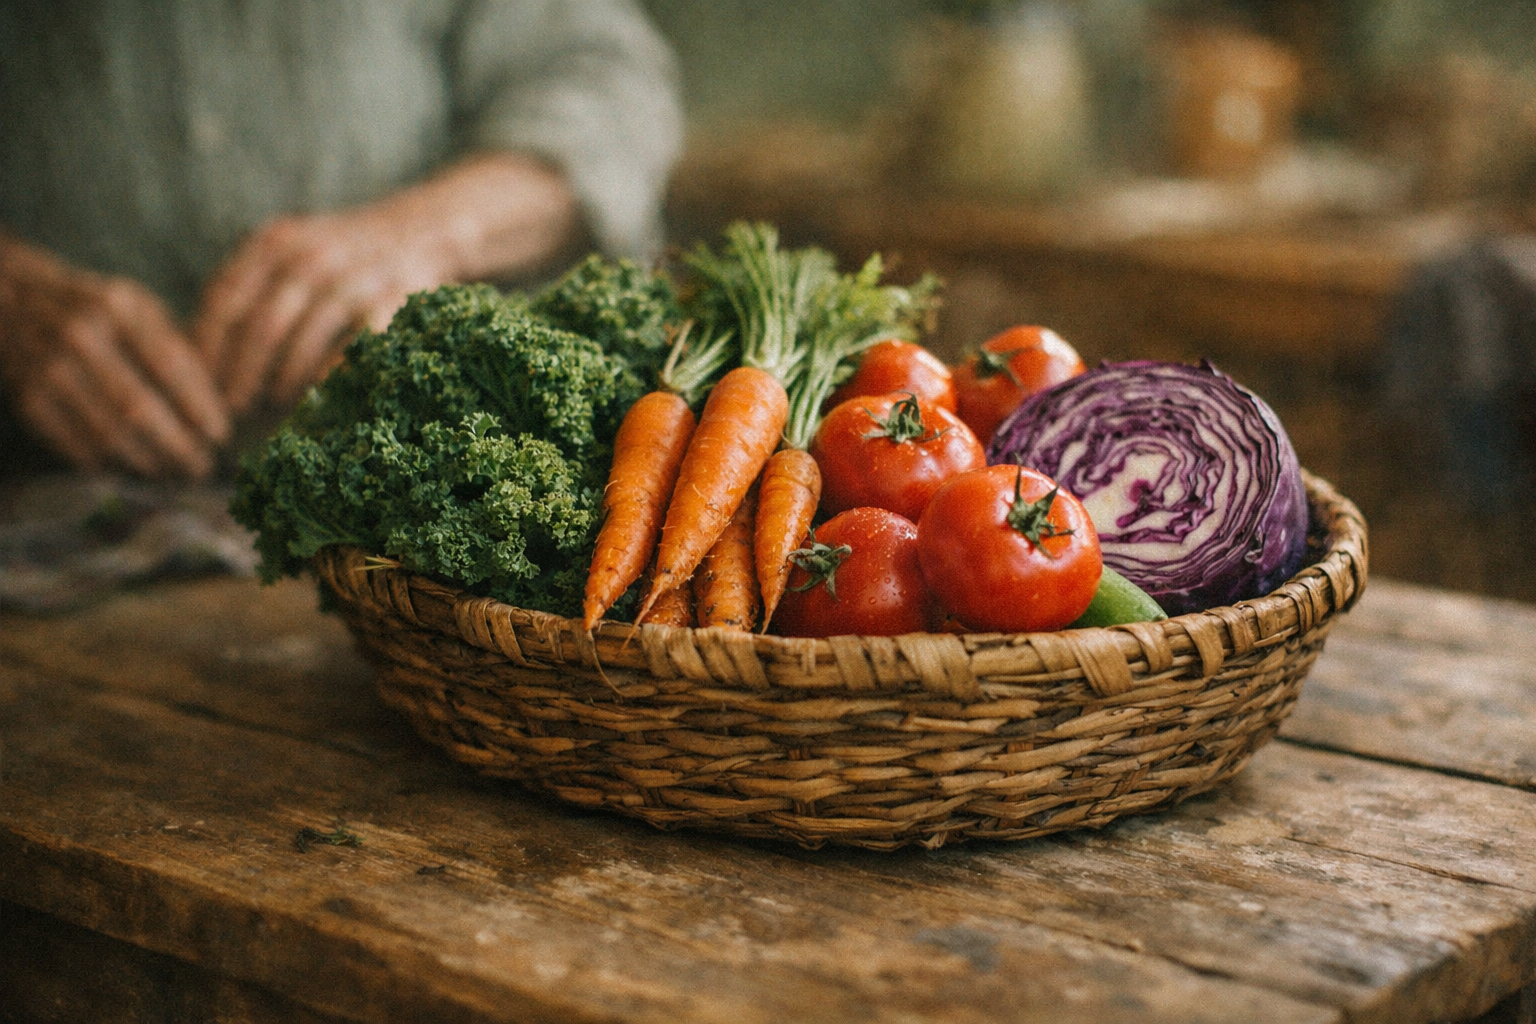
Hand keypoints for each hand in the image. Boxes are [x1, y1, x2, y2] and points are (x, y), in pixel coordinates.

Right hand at [0, 238, 229, 477]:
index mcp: (117, 306)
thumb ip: (176, 345)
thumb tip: (217, 402)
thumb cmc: (95, 307)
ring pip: (108, 432)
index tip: (221, 434)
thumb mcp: (137, 306)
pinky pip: (76, 444)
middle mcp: (79, 335)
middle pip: (139, 407)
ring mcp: (48, 368)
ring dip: (147, 460)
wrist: (12, 300)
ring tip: (172, 470)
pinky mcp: (28, 397)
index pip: (170, 365)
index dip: (200, 406)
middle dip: (178, 444)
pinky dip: (109, 462)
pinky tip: (131, 468)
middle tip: (202, 465)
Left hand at [196, 153, 577, 413]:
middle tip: (233, 410)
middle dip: (243, 376)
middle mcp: (311, 254)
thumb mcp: (290, 250)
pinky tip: (320, 397)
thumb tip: (204, 356)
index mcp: (275, 241)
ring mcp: (353, 277)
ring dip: (284, 382)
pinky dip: (332, 377)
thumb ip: (250, 286)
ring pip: (304, 342)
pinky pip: (352, 349)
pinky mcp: (392, 300)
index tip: (202, 384)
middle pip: (262, 327)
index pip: (225, 300)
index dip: (210, 349)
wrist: (422, 230)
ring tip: (275, 405)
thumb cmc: (342, 255)